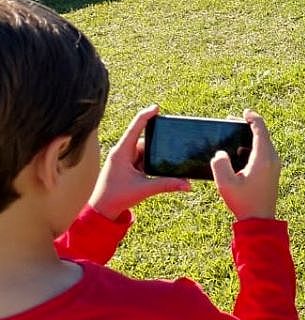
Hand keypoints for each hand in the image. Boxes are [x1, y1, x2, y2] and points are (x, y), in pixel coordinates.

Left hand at [88, 105, 189, 220]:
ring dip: (155, 157)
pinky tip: (159, 171)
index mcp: (122, 152)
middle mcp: (122, 153)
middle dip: (158, 144)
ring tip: (167, 162)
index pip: (135, 128)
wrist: (101, 211)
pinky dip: (152, 163)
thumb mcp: (144, 189)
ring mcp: (125, 160)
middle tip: (172, 144)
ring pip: (146, 152)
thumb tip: (188, 184)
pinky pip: (143, 160)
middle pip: (145, 141)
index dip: (146, 115)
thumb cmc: (116, 197)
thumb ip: (167, 185)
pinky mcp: (128, 167)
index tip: (157, 108)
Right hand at [211, 109, 280, 220]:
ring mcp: (274, 165)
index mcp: (263, 157)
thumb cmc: (243, 202)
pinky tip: (239, 153)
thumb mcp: (225, 183)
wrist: (260, 220)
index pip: (261, 130)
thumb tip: (220, 153)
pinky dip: (253, 147)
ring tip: (234, 136)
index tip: (245, 112)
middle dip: (248, 126)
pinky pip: (264, 153)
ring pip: (264, 144)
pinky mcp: (272, 172)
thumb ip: (220, 164)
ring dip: (250, 137)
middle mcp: (272, 158)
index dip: (253, 118)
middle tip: (233, 122)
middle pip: (263, 135)